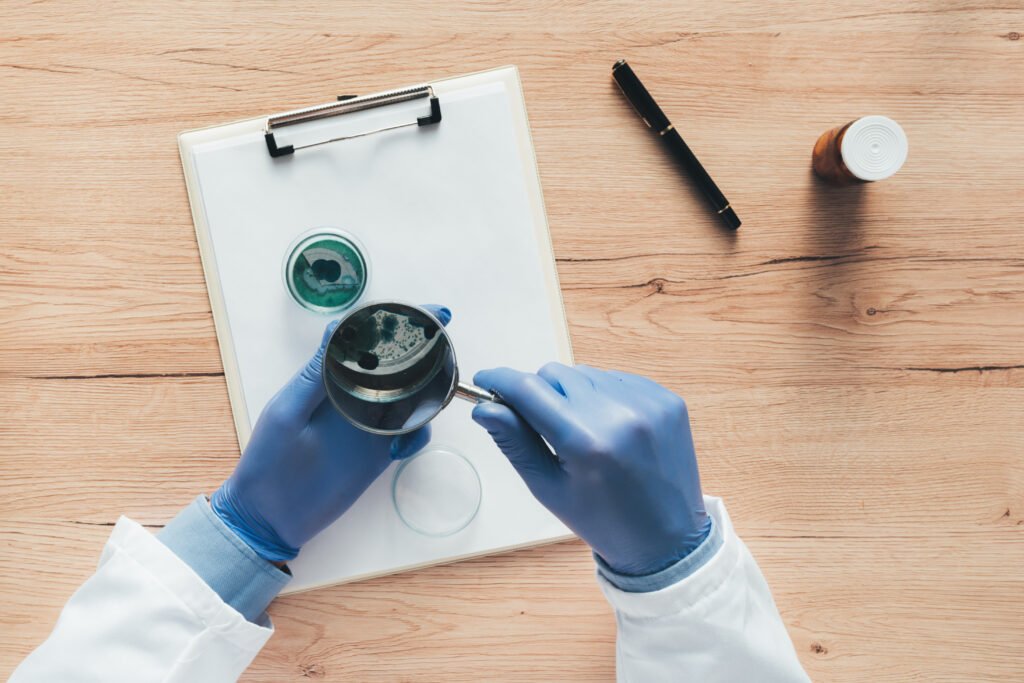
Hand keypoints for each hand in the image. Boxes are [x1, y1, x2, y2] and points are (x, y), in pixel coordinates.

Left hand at [211, 305, 450, 562]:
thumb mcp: (289, 412)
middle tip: (448, 351)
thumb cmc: (268, 460)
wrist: (270, 517)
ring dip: (429, 396)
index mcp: (332, 377)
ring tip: (434, 402)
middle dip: (430, 354)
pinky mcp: (381, 452)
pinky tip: (402, 449)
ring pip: (414, 398)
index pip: (371, 341)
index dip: (400, 324)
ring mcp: (371, 423)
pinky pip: (412, 434)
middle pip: (401, 366)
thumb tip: (337, 327)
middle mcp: (357, 395)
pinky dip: (418, 435)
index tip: (433, 313)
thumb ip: (316, 373)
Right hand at [471, 363, 710, 575]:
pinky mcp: (667, 400)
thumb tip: (484, 407)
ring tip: (581, 432)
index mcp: (585, 440)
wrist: (667, 539)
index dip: (500, 381)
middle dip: (538, 393)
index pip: (528, 389)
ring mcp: (648, 403)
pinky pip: (618, 379)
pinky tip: (608, 428)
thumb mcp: (548, 488)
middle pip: (555, 374)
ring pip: (586, 373)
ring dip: (572, 393)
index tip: (484, 380)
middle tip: (542, 426)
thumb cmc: (602, 520)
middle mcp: (619, 413)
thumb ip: (515, 442)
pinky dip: (603, 395)